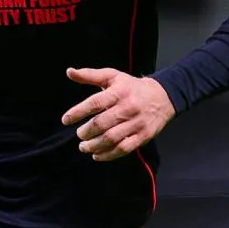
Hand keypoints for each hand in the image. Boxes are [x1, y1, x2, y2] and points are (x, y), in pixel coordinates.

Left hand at [61, 68, 175, 161]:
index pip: (95, 103)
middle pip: (102, 123)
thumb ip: (89, 75)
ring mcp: (136, 123)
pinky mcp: (143, 136)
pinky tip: (97, 155)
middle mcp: (128, 107)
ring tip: (84, 147)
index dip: (78, 112)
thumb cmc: (131, 87)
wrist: (163, 96)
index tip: (66, 120)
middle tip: (80, 135)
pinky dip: (108, 155)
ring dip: (94, 145)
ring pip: (111, 138)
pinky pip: (123, 149)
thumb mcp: (112, 76)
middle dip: (86, 132)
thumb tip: (69, 72)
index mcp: (119, 92)